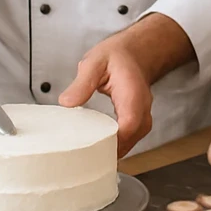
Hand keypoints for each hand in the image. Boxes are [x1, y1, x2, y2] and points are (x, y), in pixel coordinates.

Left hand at [59, 42, 152, 156]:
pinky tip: (101, 147)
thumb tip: (67, 103)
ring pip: (133, 140)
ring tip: (91, 154)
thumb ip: (82, 82)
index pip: (130, 122)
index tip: (95, 147)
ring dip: (114, 148)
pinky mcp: (139, 121)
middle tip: (85, 157)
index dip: (115, 138)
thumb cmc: (116, 57)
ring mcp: (143, 115)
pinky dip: (117, 144)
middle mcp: (142, 106)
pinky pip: (131, 138)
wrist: (135, 53)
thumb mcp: (94, 62)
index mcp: (132, 92)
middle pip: (132, 137)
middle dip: (111, 149)